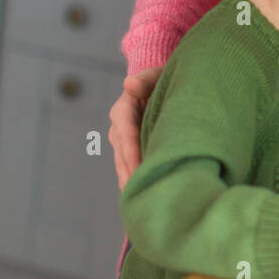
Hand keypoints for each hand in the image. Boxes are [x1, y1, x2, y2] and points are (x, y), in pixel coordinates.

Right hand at [109, 65, 163, 189]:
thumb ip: (144, 80)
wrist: (159, 85)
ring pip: (123, 165)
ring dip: (130, 183)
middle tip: (142, 194)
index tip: (139, 170)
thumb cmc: (160, 79)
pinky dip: (134, 182)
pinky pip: (128, 168)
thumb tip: (129, 84)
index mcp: (123, 109)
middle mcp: (118, 128)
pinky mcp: (129, 151)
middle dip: (131, 174)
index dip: (132, 152)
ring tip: (139, 202)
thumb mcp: (155, 75)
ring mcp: (122, 142)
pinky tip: (140, 198)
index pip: (126, 134)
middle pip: (123, 154)